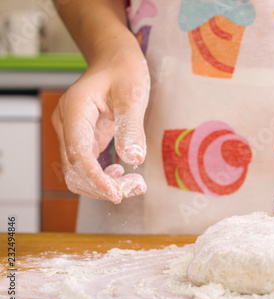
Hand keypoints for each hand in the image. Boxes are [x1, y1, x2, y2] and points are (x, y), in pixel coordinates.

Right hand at [52, 50, 149, 202]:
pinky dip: (102, 177)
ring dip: (103, 185)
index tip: (117, 194)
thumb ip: (131, 127)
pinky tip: (122, 175)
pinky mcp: (83, 139)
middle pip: (75, 169)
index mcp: (74, 110)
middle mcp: (67, 124)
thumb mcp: (132, 95)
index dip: (95, 179)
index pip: (78, 154)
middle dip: (102, 186)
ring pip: (78, 172)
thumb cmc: (124, 71)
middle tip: (136, 188)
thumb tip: (134, 159)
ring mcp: (73, 133)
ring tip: (134, 184)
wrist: (116, 60)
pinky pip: (87, 166)